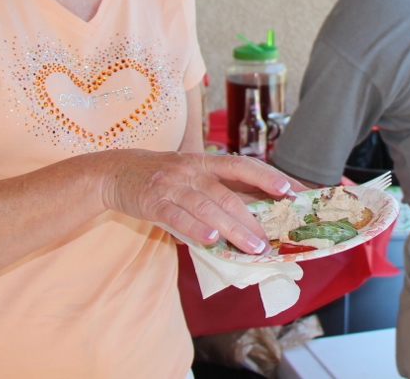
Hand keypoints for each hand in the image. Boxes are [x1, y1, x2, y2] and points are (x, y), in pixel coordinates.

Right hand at [98, 149, 293, 254]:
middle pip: (227, 194)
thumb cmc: (164, 176)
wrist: (117, 171)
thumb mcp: (193, 175)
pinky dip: (195, 228)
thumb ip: (220, 189)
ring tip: (253, 247)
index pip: (243, 166)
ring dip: (233, 229)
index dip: (267, 176)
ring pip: (208, 208)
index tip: (292, 190)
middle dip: (253, 217)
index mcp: (206, 162)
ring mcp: (172, 186)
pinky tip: (211, 240)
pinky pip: (177, 217)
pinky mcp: (153, 203)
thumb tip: (259, 210)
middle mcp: (191, 171)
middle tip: (273, 238)